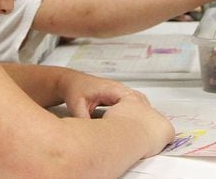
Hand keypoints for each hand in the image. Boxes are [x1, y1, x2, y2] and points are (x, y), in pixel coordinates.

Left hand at [57, 70, 174, 156]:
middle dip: (142, 113)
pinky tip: (136, 121)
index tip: (140, 125)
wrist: (70, 82)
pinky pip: (131, 102)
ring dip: (141, 112)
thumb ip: (84, 120)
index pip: (131, 99)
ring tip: (144, 127)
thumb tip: (91, 133)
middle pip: (138, 100)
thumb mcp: (77, 106)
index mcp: (111, 88)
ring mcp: (119, 91)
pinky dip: (135, 110)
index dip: (137, 112)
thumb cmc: (74, 90)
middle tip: (146, 129)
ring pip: (136, 101)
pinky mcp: (117, 95)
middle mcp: (118, 88)